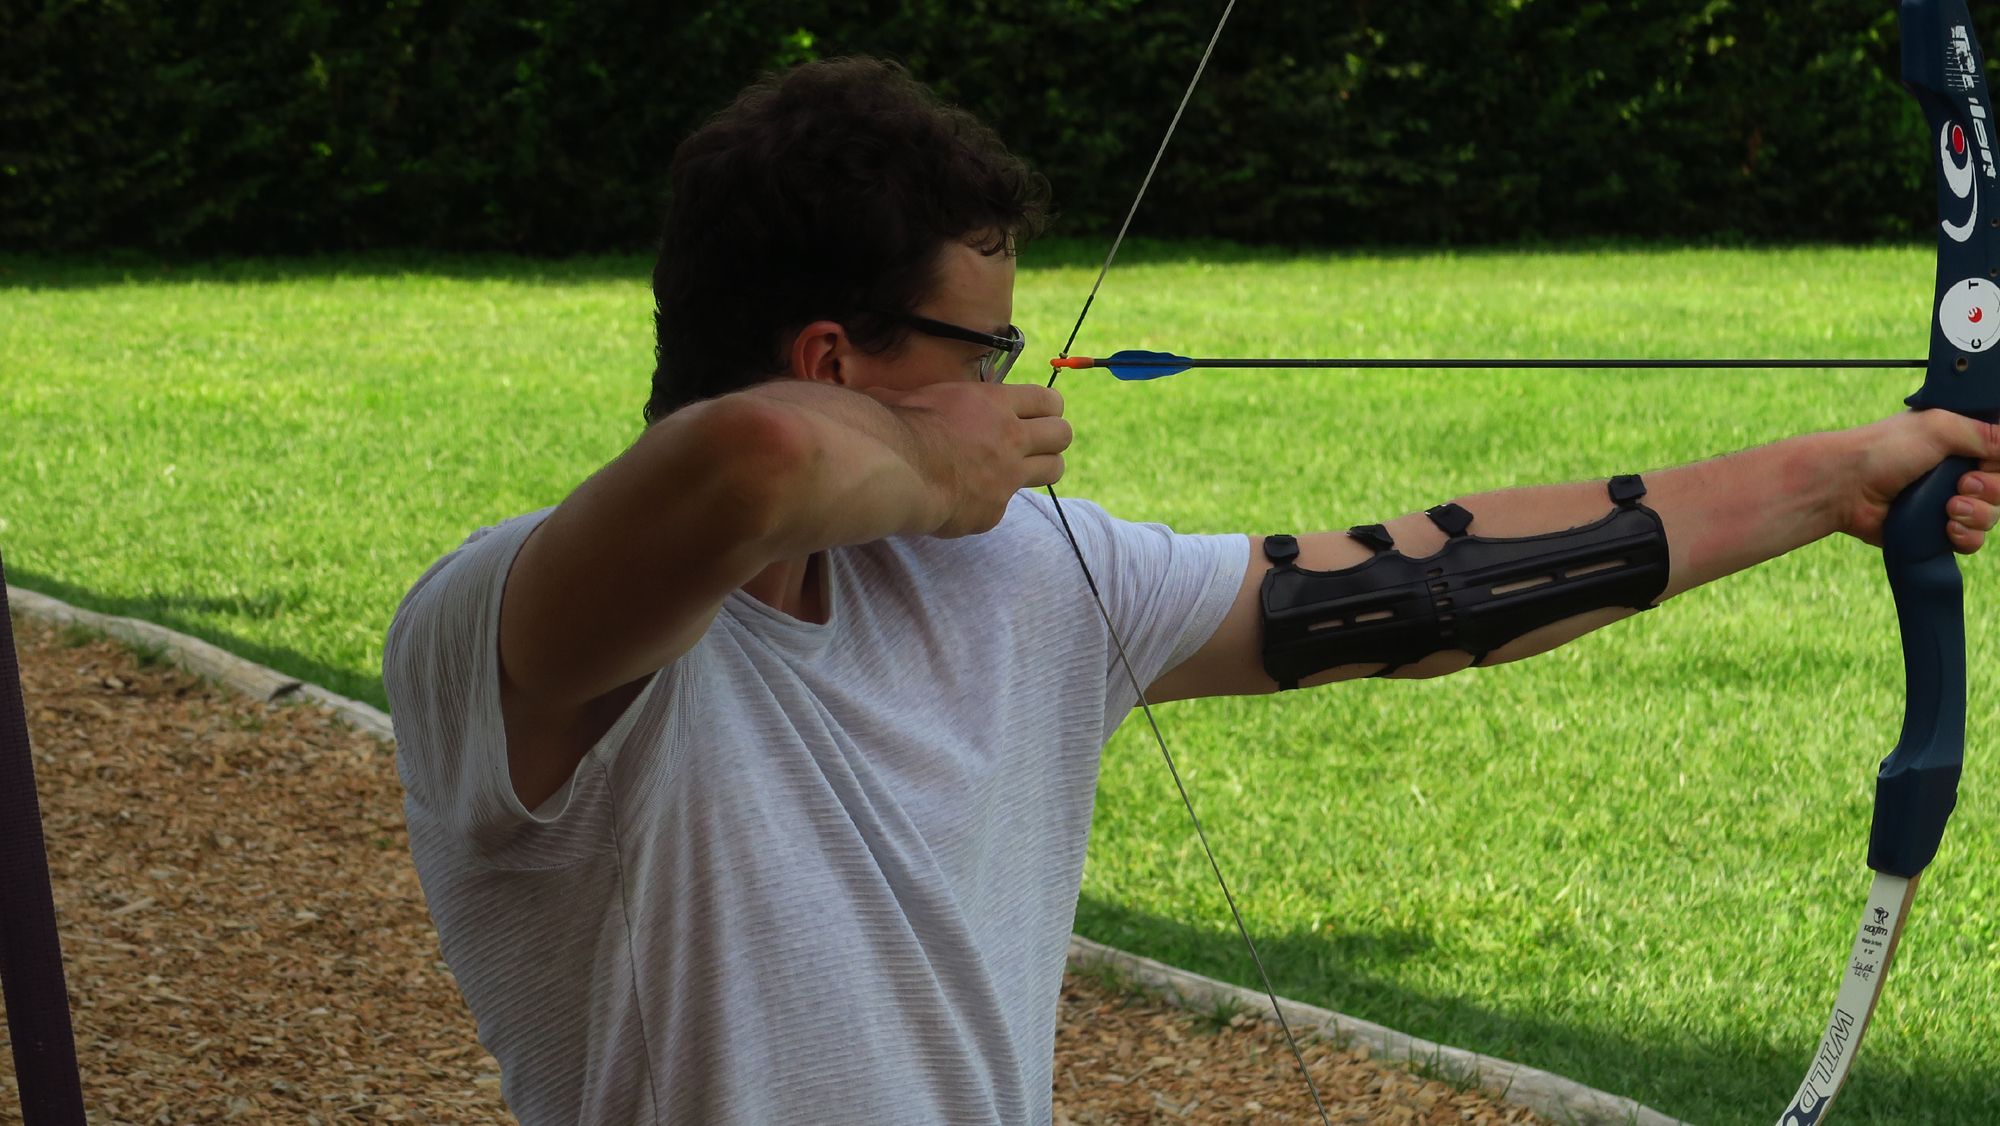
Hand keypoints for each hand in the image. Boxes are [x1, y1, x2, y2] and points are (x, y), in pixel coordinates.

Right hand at [867, 380, 1070, 536]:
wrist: (893, 471)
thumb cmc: (897, 426)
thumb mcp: (918, 396)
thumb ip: (930, 399)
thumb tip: (894, 394)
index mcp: (995, 404)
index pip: (1048, 399)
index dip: (1048, 407)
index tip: (1039, 413)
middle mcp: (1010, 439)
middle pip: (1063, 434)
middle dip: (1054, 436)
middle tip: (1036, 442)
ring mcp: (1006, 477)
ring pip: (1054, 469)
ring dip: (1042, 467)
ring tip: (1017, 469)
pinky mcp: (994, 511)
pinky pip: (1003, 505)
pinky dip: (986, 502)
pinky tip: (960, 498)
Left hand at [1842, 410, 1999, 550]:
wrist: (1844, 488)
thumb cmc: (1884, 450)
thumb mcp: (1939, 427)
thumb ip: (1984, 433)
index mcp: (1960, 442)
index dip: (1997, 464)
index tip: (1984, 462)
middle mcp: (1957, 471)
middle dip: (1991, 489)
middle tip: (1963, 484)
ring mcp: (1947, 502)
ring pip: (1991, 516)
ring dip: (1977, 514)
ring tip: (1948, 508)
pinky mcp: (1935, 530)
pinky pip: (1972, 540)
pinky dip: (1966, 536)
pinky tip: (1948, 528)